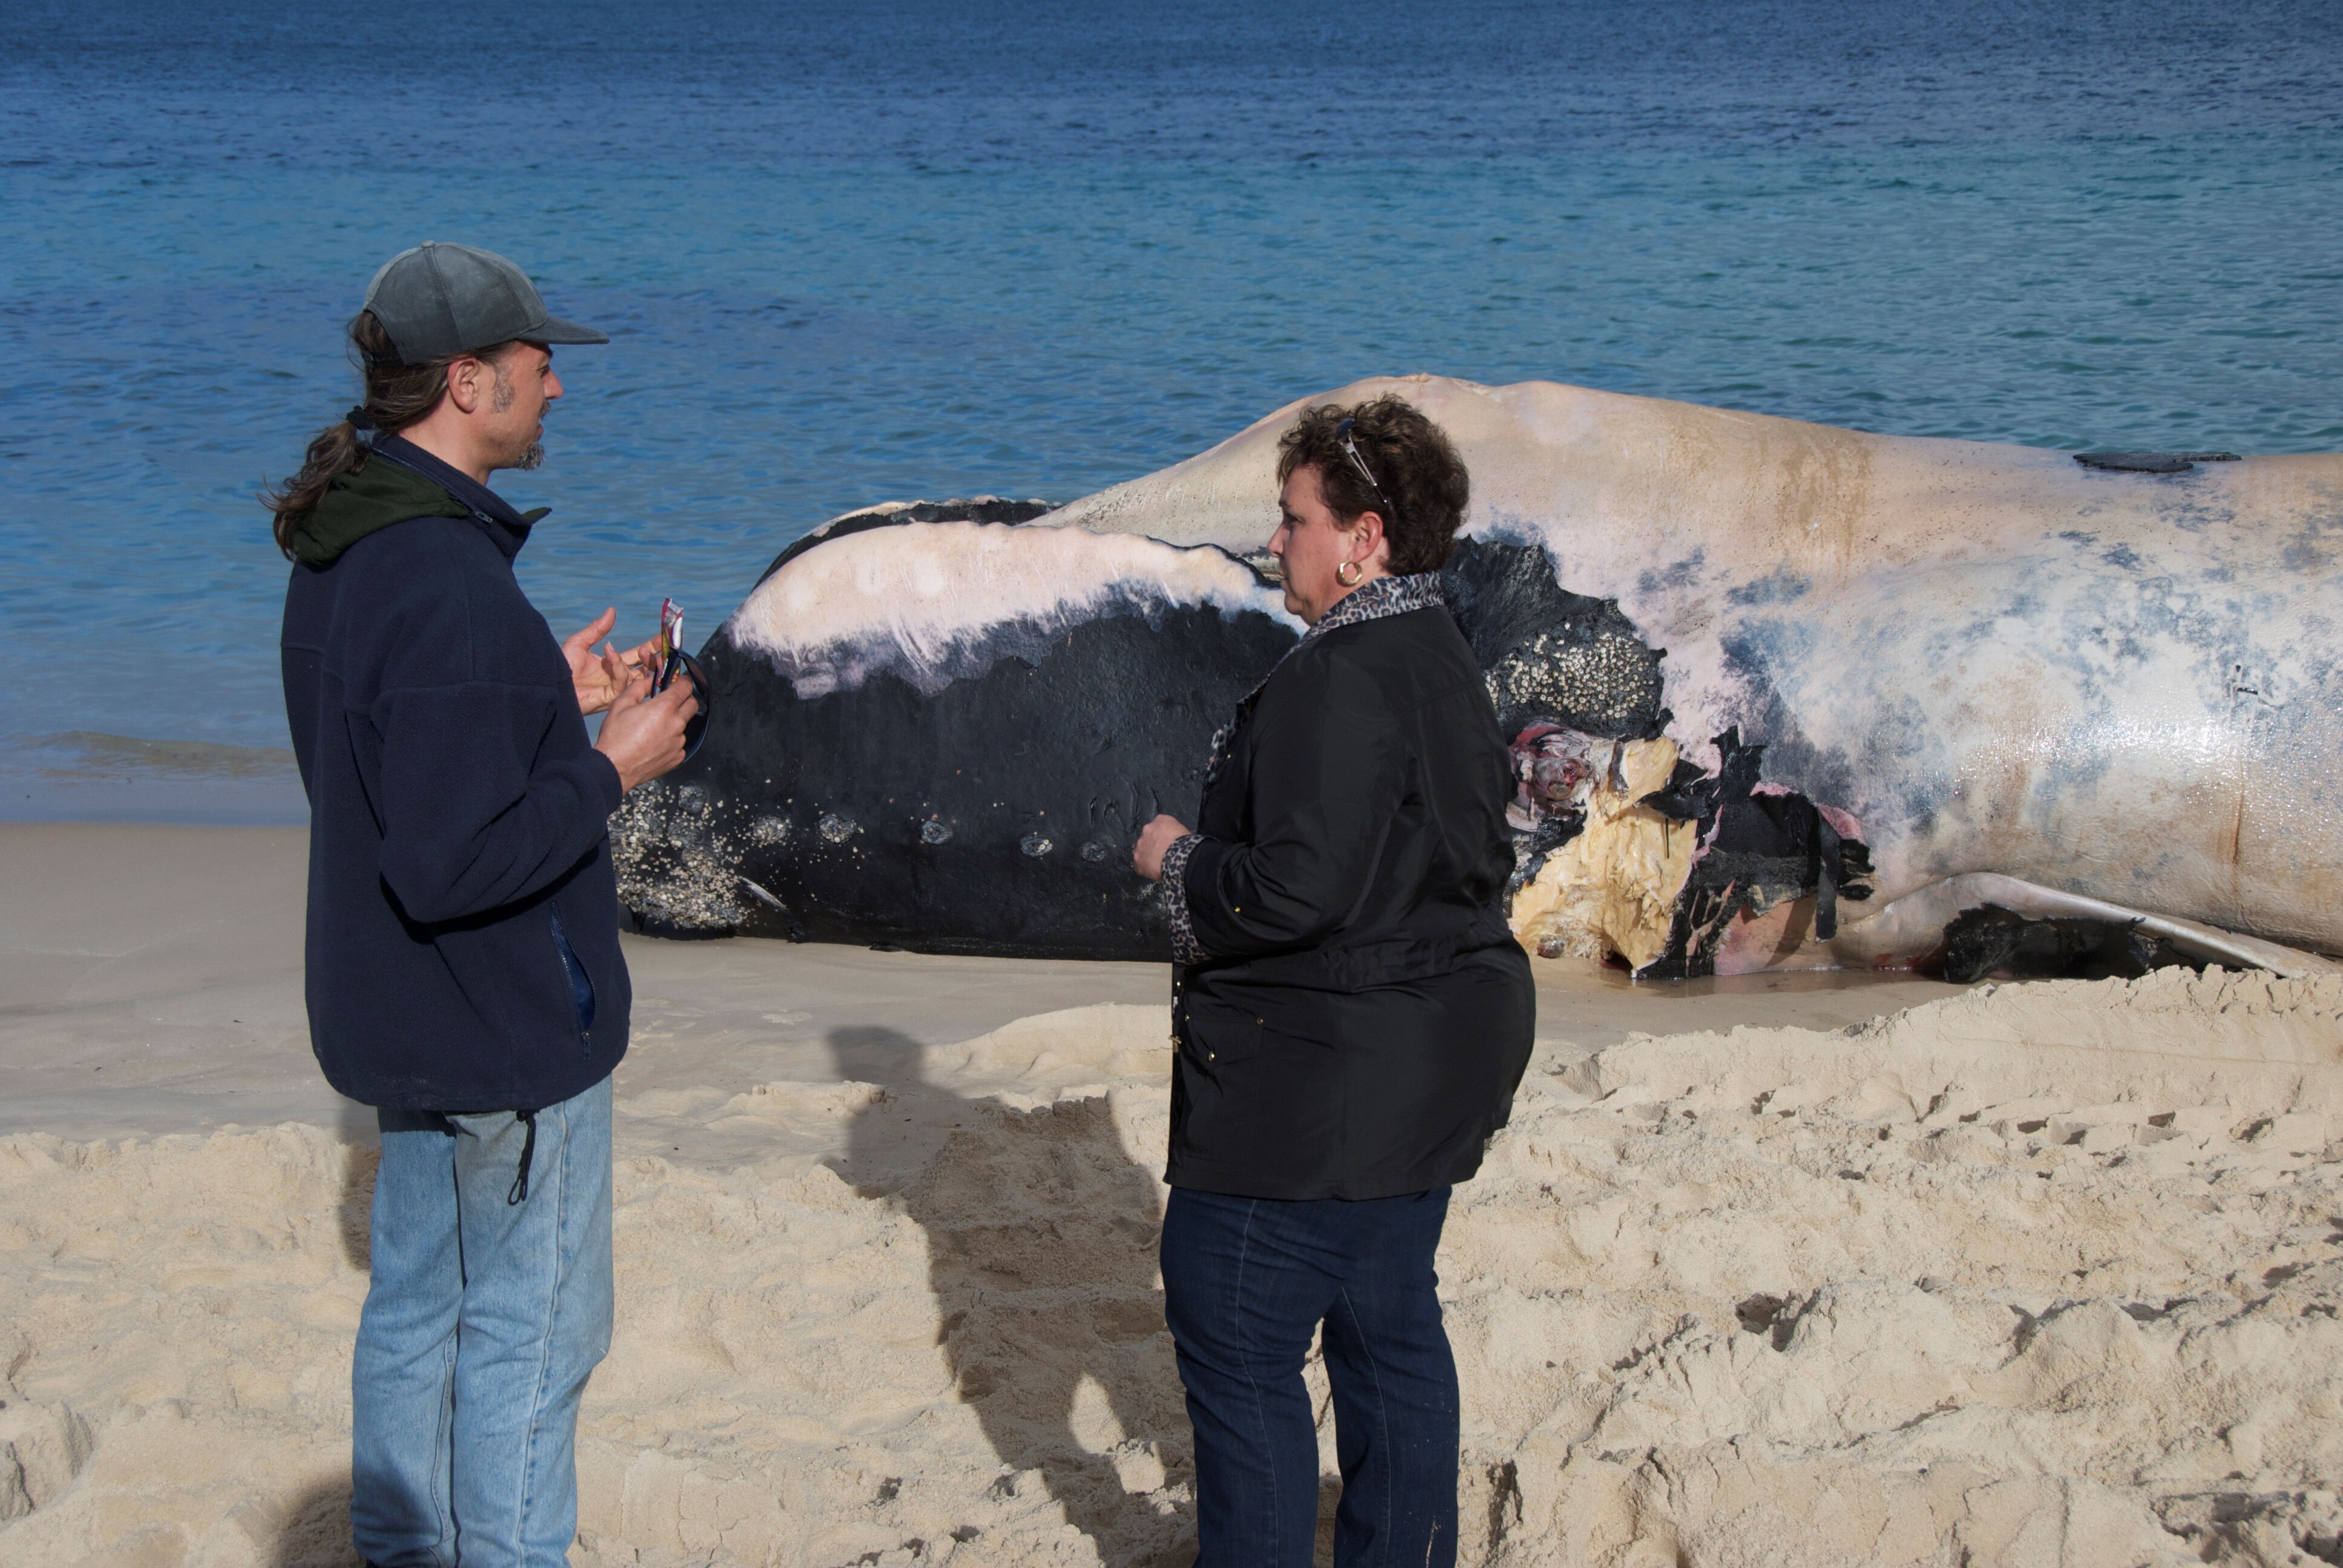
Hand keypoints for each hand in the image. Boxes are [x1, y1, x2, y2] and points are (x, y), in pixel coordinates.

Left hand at [564, 608, 661, 715]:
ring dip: (644, 662)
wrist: (552, 682)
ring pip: (640, 677)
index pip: (636, 656)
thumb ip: (597, 629)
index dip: (650, 647)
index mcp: (611, 665)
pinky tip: (609, 653)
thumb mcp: (579, 642)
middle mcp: (616, 677)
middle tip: (660, 646)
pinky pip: (622, 680)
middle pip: (644, 669)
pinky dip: (618, 665)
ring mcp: (615, 688)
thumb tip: (611, 610)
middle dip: (655, 657)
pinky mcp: (611, 696)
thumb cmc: (561, 666)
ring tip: (643, 650)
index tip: (662, 637)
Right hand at [594, 666, 699, 791]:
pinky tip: (656, 742)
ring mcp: (678, 742)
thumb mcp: (622, 703)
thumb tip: (651, 679)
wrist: (614, 767)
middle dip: (685, 699)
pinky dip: (671, 739)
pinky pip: (679, 743)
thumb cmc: (616, 736)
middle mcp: (676, 724)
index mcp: (664, 707)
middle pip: (693, 705)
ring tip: (656, 727)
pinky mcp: (678, 757)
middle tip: (671, 700)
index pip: (686, 687)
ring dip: (676, 721)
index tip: (680, 681)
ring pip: (684, 725)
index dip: (683, 681)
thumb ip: (639, 687)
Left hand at [1133, 814, 1191, 881]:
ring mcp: (1140, 844)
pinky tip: (1153, 872)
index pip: (1160, 826)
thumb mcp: (1187, 833)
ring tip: (1158, 864)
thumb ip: (1185, 833)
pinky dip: (1145, 867)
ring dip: (1148, 855)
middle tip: (1163, 853)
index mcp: (1161, 820)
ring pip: (1142, 849)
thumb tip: (1191, 833)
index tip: (1169, 842)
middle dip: (1154, 844)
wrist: (1177, 857)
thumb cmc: (1185, 843)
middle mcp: (1147, 829)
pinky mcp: (1137, 859)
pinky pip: (1140, 863)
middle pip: (1149, 837)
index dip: (1164, 835)